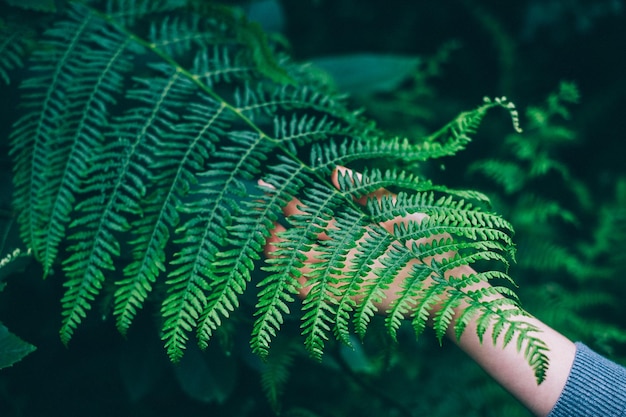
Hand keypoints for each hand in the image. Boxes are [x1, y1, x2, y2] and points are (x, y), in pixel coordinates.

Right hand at [262, 166, 480, 315]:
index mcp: (353, 230)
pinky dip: (292, 281)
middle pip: (301, 233)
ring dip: (278, 248)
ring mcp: (342, 273)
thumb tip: (334, 169)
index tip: (272, 182)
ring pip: (299, 260)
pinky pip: (312, 291)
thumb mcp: (398, 211)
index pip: (315, 212)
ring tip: (259, 228)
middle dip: (277, 217)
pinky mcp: (347, 294)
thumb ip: (368, 192)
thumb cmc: (430, 244)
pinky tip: (277, 265)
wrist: (452, 281)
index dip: (293, 198)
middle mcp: (342, 251)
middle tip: (256, 197)